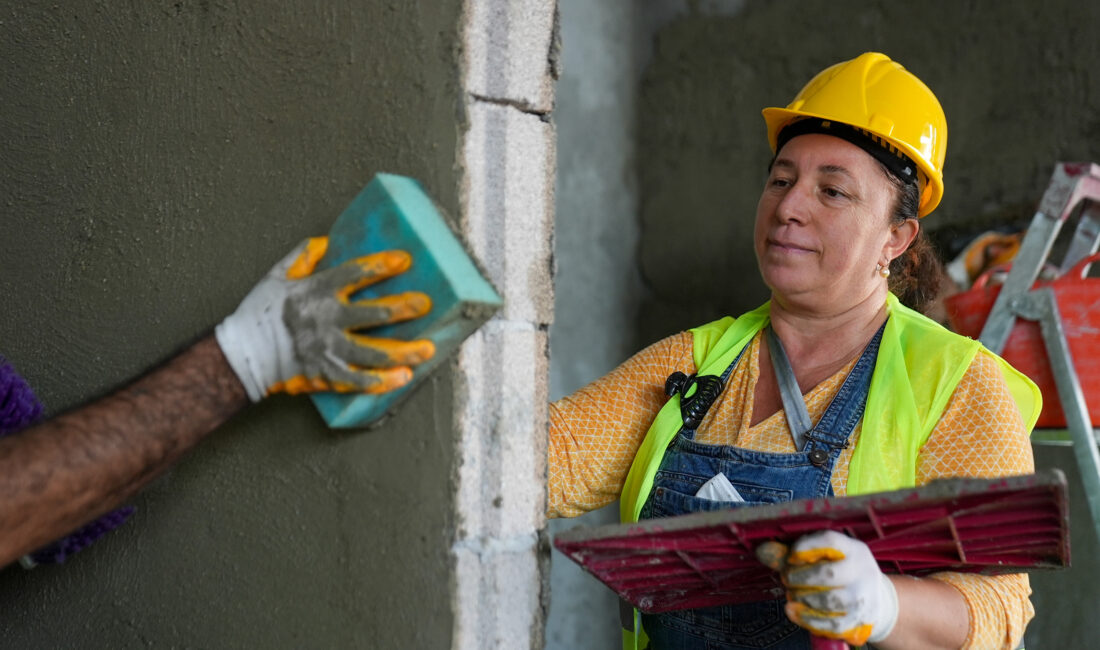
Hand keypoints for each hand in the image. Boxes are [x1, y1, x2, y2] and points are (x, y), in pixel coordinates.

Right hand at [215, 237, 434, 401]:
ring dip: (404, 351)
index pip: (353, 273)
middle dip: (403, 308)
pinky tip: (404, 377)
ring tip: (428, 349)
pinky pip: (359, 380)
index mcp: (314, 292)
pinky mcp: (325, 375)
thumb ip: (302, 256)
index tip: (403, 260)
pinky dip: (383, 381)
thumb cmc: (258, 313)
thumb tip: (325, 241)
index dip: (380, 266)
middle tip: (425, 304)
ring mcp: (327, 350)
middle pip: (373, 314)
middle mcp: (325, 321)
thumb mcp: (276, 276)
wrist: (242, 355)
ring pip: (374, 352)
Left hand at [757, 531, 897, 645]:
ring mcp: (863, 597)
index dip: (806, 547)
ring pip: (829, 601)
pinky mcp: (860, 620)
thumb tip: (762, 551)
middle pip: (828, 574)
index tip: (790, 556)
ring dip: (803, 599)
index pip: (830, 541)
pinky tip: (795, 612)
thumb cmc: (838, 571)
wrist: (873, 598)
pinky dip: (809, 619)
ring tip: (792, 595)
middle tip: (786, 578)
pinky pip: (832, 624)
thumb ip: (790, 554)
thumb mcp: (821, 557)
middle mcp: (862, 571)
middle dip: (799, 577)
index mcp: (852, 548)